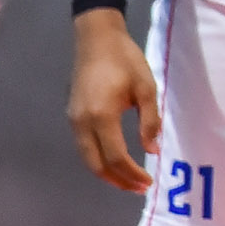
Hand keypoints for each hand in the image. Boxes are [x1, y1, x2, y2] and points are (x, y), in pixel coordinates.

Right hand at [66, 8, 159, 192]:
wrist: (96, 37)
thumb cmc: (125, 59)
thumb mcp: (146, 87)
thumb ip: (149, 121)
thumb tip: (152, 151)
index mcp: (102, 116)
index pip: (116, 157)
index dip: (132, 174)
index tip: (148, 181)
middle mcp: (83, 123)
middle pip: (97, 165)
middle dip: (118, 180)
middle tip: (139, 187)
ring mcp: (74, 120)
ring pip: (87, 159)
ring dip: (107, 173)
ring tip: (128, 179)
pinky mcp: (72, 116)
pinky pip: (84, 147)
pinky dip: (98, 160)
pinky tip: (113, 160)